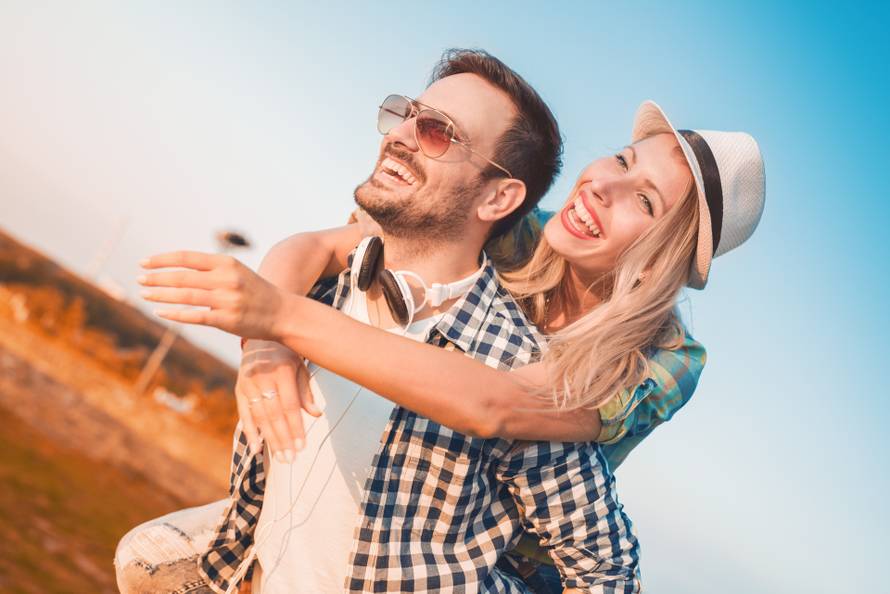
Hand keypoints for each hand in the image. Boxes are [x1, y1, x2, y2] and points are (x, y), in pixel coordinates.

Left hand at [138, 251, 286, 339]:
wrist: (282, 312)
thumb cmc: (255, 291)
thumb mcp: (236, 272)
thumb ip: (210, 269)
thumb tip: (176, 269)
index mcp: (226, 263)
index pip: (187, 258)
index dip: (162, 260)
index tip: (144, 262)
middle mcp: (226, 279)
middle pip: (182, 277)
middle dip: (156, 277)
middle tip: (139, 279)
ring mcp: (227, 300)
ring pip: (185, 296)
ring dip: (161, 294)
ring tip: (144, 293)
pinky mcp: (227, 320)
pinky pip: (195, 316)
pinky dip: (175, 314)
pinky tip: (160, 311)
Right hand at [236, 340, 320, 460]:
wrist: (260, 337)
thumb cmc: (286, 354)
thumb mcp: (300, 366)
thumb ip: (305, 390)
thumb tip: (316, 414)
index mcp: (281, 370)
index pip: (290, 405)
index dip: (296, 427)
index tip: (302, 446)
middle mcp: (262, 377)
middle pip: (274, 415)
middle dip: (283, 439)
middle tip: (291, 459)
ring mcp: (248, 384)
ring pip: (260, 417)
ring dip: (270, 440)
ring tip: (280, 458)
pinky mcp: (239, 389)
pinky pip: (244, 414)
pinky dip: (250, 431)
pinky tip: (257, 448)